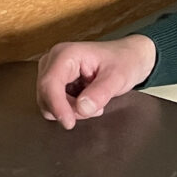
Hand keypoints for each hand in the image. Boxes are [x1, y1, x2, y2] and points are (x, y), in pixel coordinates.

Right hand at [36, 35, 156, 129]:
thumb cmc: (124, 61)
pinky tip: (88, 101)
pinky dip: (70, 108)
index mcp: (66, 54)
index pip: (50, 84)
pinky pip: (54, 103)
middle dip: (69, 109)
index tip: (69, 122)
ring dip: (71, 110)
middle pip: (46, 96)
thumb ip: (101, 93)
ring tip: (95, 102)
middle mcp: (53, 60)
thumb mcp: (118, 77)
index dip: (57, 106)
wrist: (130, 58)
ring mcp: (52, 71)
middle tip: (95, 108)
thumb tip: (81, 108)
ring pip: (48, 103)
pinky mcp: (55, 82)